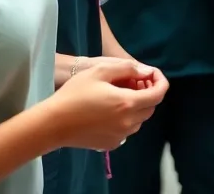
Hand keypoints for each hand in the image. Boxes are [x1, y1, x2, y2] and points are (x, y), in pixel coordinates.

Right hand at [44, 59, 169, 150]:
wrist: (53, 124)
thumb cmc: (75, 94)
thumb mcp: (100, 71)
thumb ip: (127, 68)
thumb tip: (146, 71)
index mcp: (128, 104)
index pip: (158, 94)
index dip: (160, 81)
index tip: (151, 74)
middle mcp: (128, 123)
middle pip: (151, 107)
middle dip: (148, 92)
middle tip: (133, 81)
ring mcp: (120, 136)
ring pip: (140, 119)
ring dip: (137, 105)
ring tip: (120, 94)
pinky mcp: (110, 144)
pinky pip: (127, 129)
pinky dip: (126, 118)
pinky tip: (110, 110)